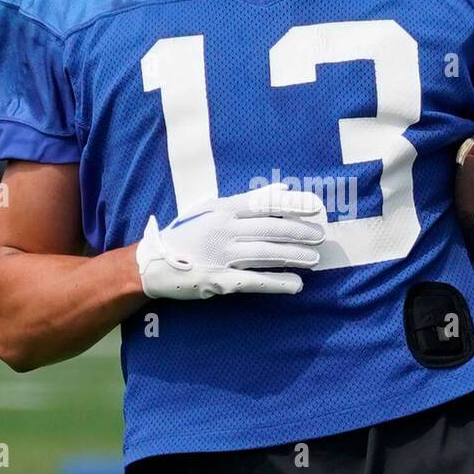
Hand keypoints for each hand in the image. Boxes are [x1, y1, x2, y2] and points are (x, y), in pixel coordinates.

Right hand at [135, 182, 326, 299]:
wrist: (153, 263)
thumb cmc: (186, 233)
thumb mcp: (211, 208)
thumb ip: (247, 200)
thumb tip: (280, 189)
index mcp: (223, 209)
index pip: (265, 203)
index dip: (293, 204)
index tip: (315, 206)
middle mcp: (225, 230)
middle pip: (271, 229)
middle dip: (299, 232)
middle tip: (320, 236)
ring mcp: (223, 256)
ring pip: (267, 253)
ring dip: (294, 256)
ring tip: (314, 258)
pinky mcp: (220, 279)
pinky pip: (254, 280)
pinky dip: (277, 282)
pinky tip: (296, 284)